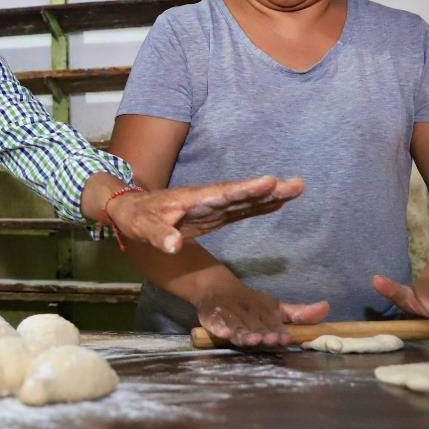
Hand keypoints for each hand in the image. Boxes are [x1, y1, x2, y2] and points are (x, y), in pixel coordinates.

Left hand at [106, 174, 304, 253]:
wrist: (131, 209)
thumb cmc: (137, 217)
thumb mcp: (143, 228)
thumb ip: (159, 236)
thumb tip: (173, 246)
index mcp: (192, 199)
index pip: (222, 193)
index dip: (245, 189)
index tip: (269, 181)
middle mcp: (207, 199)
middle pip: (241, 193)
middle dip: (267, 189)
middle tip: (296, 184)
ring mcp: (212, 206)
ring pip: (244, 199)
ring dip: (269, 195)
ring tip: (297, 188)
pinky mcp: (213, 214)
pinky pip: (240, 209)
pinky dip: (259, 204)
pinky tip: (278, 201)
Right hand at [197, 281, 329, 347]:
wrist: (218, 287)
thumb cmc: (253, 303)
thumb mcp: (276, 307)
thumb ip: (300, 313)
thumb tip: (327, 306)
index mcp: (264, 311)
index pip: (273, 322)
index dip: (278, 330)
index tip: (283, 337)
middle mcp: (247, 313)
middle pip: (255, 326)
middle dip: (262, 333)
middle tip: (267, 339)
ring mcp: (229, 315)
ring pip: (237, 326)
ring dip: (244, 333)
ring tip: (251, 339)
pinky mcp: (212, 316)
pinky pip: (215, 322)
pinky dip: (219, 327)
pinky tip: (224, 333)